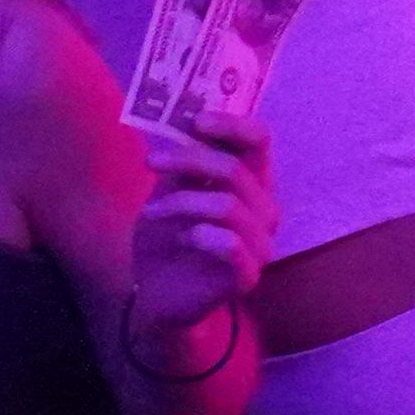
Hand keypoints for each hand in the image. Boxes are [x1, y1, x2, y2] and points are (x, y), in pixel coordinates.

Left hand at [122, 119, 273, 362]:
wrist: (155, 293)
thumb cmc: (167, 237)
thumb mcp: (168, 191)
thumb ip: (183, 164)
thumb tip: (185, 121)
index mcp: (250, 183)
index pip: (258, 141)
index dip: (231, 125)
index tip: (195, 121)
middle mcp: (263, 210)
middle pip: (236, 169)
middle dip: (189, 159)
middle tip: (150, 162)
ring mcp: (260, 244)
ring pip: (228, 206)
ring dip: (181, 203)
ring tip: (152, 213)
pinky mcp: (248, 276)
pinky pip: (232, 245)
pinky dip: (200, 235)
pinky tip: (183, 238)